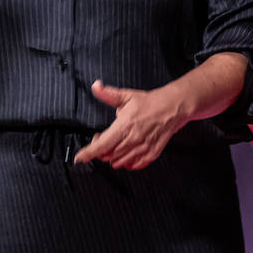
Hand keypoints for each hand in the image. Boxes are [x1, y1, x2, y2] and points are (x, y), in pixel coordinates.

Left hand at [72, 79, 187, 169]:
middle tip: (101, 140)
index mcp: (125, 125)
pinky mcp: (151, 154)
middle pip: (108, 156)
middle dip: (99, 151)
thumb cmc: (150, 102)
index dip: (88, 153)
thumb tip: (96, 86)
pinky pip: (134, 166)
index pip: (101, 145)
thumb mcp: (126, 96)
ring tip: (114, 144)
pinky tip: (125, 152)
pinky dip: (126, 162)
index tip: (79, 158)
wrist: (173, 107)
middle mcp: (133, 139)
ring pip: (119, 162)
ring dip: (112, 157)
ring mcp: (143, 148)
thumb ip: (108, 94)